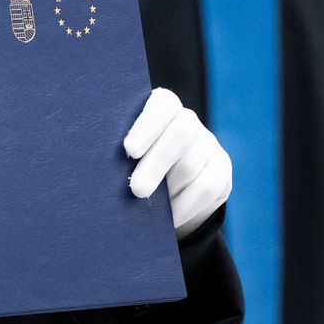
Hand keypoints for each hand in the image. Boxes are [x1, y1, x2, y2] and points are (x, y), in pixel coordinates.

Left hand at [124, 88, 232, 239]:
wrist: (169, 193)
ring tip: (148, 207)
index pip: (162, 105)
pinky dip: (185, 206)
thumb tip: (102, 169)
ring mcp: (208, 144)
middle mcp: (187, 121)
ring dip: (168, 191)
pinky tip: (170, 219)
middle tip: (137, 190)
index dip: (147, 125)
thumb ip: (123, 156)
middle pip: (180, 134)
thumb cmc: (134, 168)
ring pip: (190, 166)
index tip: (129, 150)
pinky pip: (205, 188)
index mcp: (161, 109)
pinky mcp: (221, 169)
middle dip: (156, 164)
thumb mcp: (128, 158)